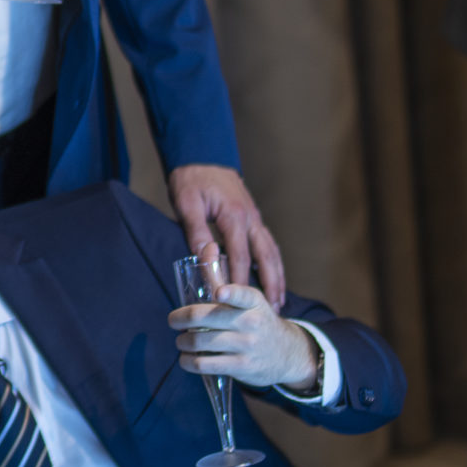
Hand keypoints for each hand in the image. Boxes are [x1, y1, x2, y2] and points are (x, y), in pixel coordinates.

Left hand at [167, 164, 283, 306]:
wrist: (202, 156)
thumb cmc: (191, 180)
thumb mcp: (187, 203)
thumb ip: (196, 230)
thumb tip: (205, 257)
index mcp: (234, 216)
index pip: (241, 255)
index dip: (241, 280)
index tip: (242, 303)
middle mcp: (251, 219)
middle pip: (266, 256)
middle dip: (271, 284)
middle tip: (273, 309)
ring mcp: (255, 218)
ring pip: (272, 251)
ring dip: (277, 276)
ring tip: (279, 301)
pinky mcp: (254, 218)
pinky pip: (268, 244)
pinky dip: (274, 263)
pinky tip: (274, 277)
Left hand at [169, 265, 319, 389]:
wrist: (288, 354)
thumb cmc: (257, 320)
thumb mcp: (247, 299)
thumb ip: (222, 277)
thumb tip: (207, 245)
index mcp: (253, 301)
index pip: (243, 295)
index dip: (231, 294)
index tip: (221, 293)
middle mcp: (252, 322)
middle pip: (206, 317)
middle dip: (181, 318)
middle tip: (173, 321)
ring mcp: (248, 345)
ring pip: (201, 342)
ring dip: (183, 342)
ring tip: (181, 341)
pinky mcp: (242, 367)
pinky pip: (205, 364)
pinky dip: (188, 362)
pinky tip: (186, 359)